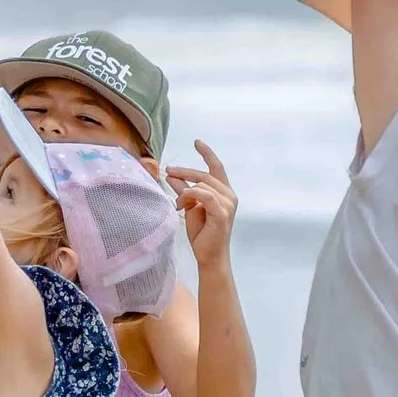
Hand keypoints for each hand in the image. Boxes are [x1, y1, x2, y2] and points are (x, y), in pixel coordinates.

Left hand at [166, 141, 238, 270]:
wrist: (209, 255)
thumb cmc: (201, 233)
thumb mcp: (190, 207)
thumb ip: (184, 190)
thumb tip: (172, 176)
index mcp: (224, 192)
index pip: (216, 167)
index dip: (207, 153)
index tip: (197, 142)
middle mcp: (230, 195)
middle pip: (205, 175)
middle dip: (184, 171)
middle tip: (168, 171)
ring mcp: (228, 204)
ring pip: (203, 185)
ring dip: (185, 191)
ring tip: (178, 204)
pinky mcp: (222, 213)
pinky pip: (204, 195)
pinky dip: (191, 195)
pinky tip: (182, 202)